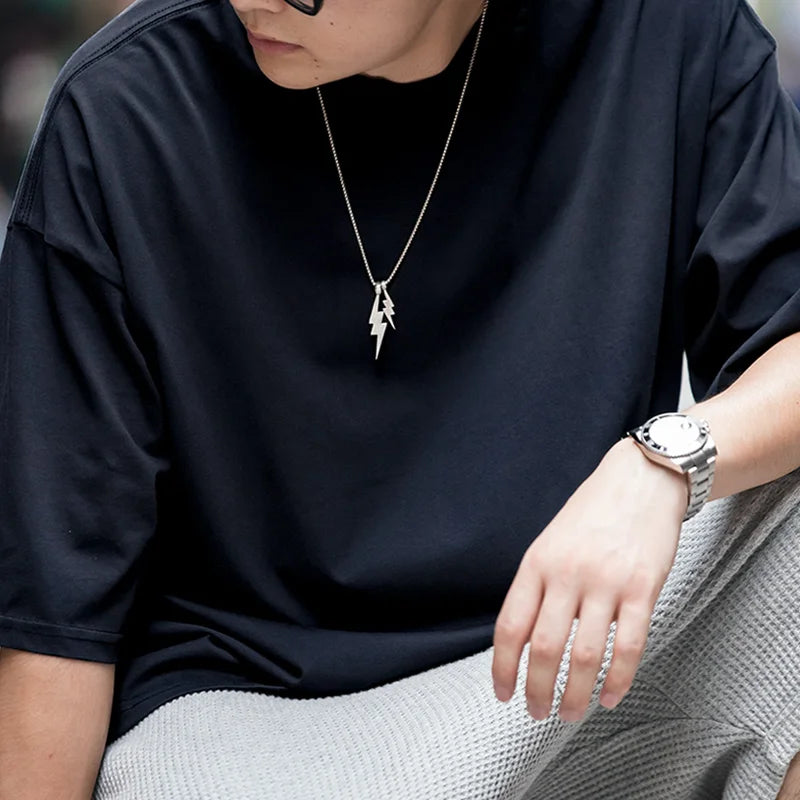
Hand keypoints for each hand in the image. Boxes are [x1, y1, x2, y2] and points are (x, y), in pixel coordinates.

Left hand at [491, 437, 687, 721]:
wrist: (640, 480)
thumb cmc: (591, 514)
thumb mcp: (549, 541)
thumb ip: (537, 585)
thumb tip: (522, 640)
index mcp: (537, 563)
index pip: (510, 626)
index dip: (502, 667)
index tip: (502, 693)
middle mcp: (567, 574)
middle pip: (543, 647)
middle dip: (536, 689)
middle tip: (537, 713)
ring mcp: (606, 582)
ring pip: (584, 655)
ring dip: (574, 694)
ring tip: (570, 714)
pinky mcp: (643, 588)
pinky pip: (629, 646)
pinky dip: (618, 679)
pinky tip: (609, 696)